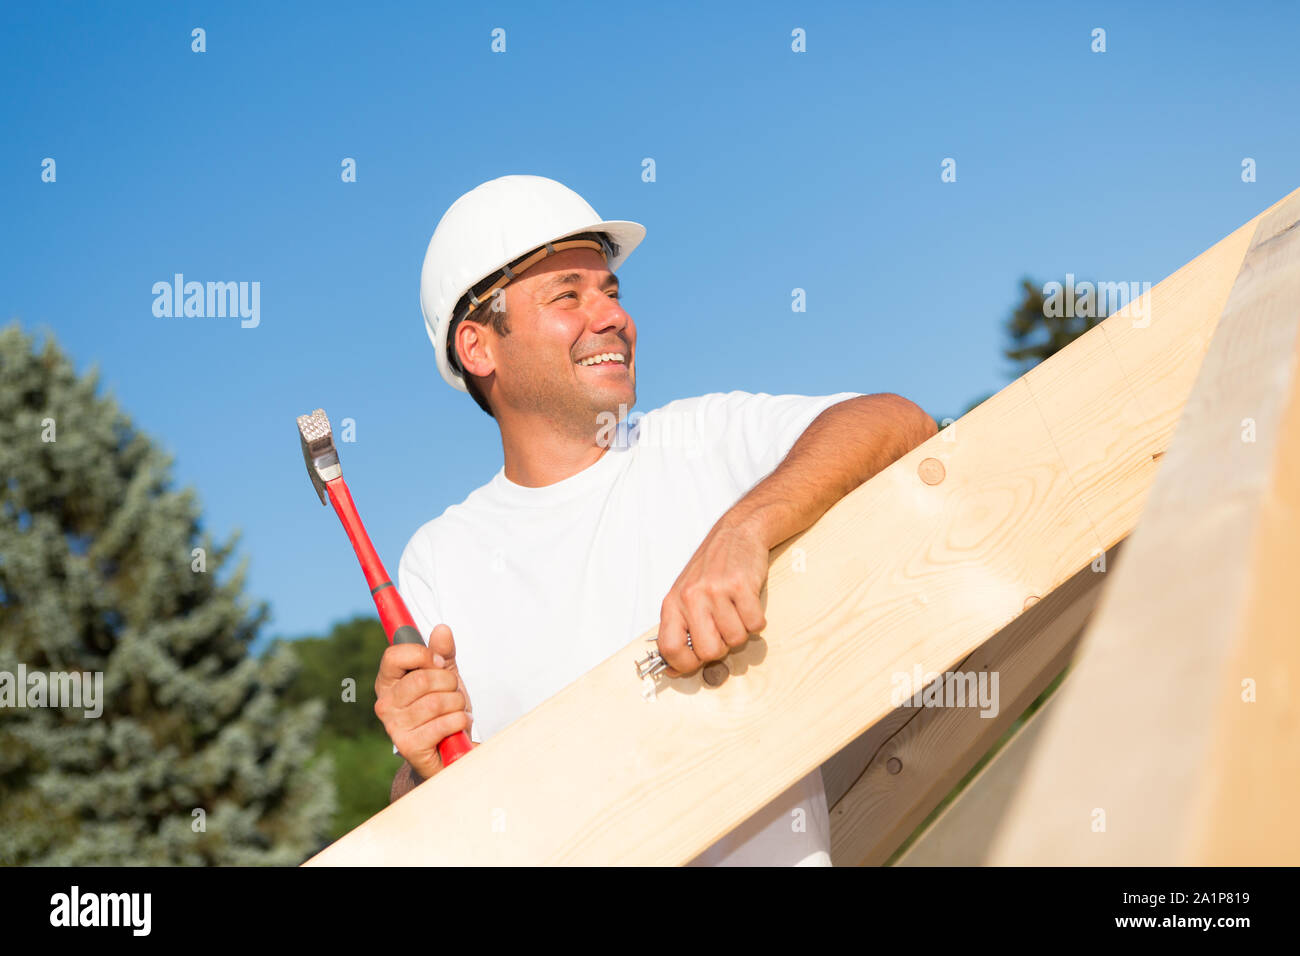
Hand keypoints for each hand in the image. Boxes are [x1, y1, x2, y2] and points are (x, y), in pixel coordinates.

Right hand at [374, 623, 472, 780]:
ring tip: (456, 711)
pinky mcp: (409, 746)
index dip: (423, 655)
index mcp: (388, 682)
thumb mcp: (445, 678)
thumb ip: (443, 653)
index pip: (394, 655)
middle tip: (453, 693)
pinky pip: (444, 723)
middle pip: (422, 679)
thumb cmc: (443, 710)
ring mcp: (394, 726)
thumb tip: (441, 629)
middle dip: (449, 683)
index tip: (439, 663)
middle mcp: (385, 704)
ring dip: (457, 704)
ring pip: (437, 702)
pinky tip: (458, 726)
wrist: (447, 752)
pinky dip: (460, 721)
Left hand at [657, 517, 768, 675]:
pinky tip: (749, 603)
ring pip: (735, 640)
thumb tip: (672, 668)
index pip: (670, 648)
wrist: (736, 533)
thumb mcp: (685, 595)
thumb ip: (679, 629)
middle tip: (723, 630)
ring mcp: (716, 591)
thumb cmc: (710, 568)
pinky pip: (755, 625)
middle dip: (721, 648)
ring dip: (741, 631)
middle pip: (708, 651)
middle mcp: (691, 597)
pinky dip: (756, 620)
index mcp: (673, 603)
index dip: (684, 664)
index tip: (695, 663)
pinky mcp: (741, 586)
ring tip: (736, 610)